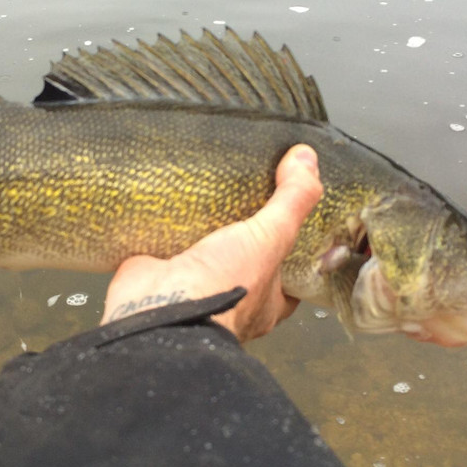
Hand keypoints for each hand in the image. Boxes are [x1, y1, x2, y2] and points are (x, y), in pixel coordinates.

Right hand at [101, 145, 322, 341]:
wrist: (159, 306)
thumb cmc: (223, 290)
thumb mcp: (270, 239)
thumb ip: (291, 202)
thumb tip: (307, 160)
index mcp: (264, 303)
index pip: (290, 280)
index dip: (294, 254)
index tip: (295, 225)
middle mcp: (230, 298)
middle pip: (245, 262)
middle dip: (244, 237)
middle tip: (247, 201)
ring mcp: (193, 287)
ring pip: (204, 254)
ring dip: (204, 230)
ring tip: (209, 194)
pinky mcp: (160, 272)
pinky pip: (165, 245)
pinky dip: (166, 227)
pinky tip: (170, 200)